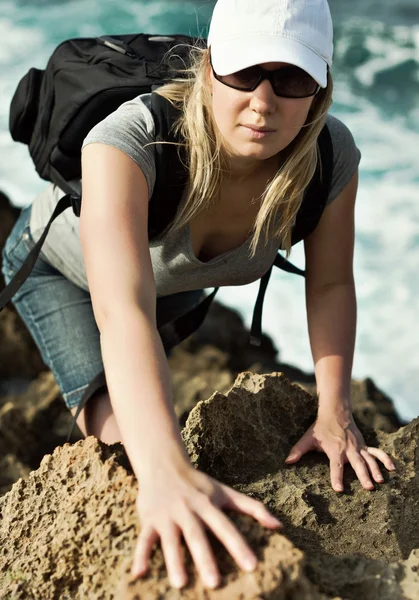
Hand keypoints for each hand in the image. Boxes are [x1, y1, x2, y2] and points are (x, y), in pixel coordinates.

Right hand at [131, 461, 282, 588]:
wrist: (163, 463)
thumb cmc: (199, 483)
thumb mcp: (225, 492)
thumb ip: (252, 508)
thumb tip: (280, 526)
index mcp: (208, 505)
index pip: (225, 527)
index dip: (238, 546)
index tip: (252, 566)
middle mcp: (188, 510)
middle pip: (197, 535)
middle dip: (205, 558)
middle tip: (214, 583)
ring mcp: (167, 515)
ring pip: (170, 539)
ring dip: (174, 561)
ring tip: (180, 583)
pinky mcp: (150, 519)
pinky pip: (144, 539)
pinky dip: (139, 556)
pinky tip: (138, 575)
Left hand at [284, 414, 395, 491]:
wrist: (335, 412)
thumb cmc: (320, 428)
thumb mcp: (308, 439)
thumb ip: (298, 450)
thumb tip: (287, 462)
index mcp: (335, 450)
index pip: (335, 466)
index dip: (336, 477)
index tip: (338, 489)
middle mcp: (348, 449)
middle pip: (357, 464)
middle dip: (362, 475)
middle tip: (368, 487)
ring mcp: (358, 447)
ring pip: (369, 459)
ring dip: (375, 470)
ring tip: (379, 481)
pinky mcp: (364, 445)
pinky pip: (377, 452)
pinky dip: (385, 459)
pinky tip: (392, 468)